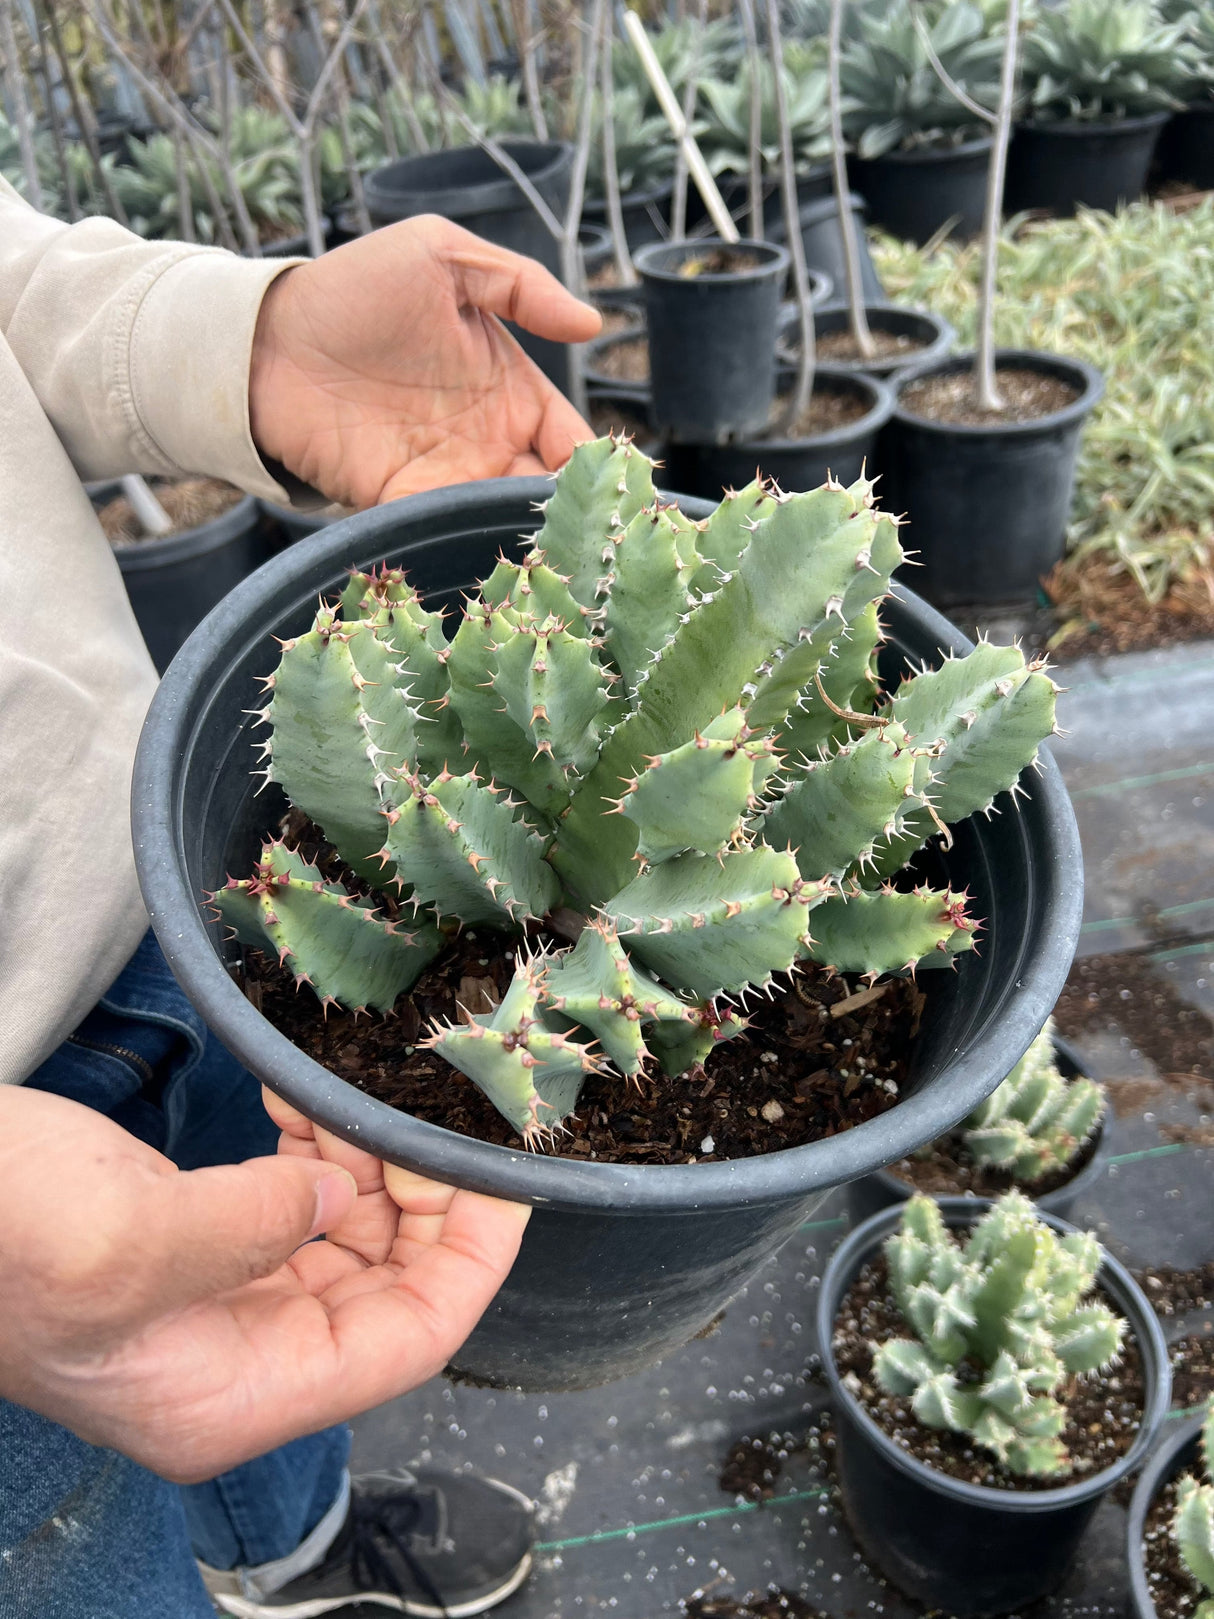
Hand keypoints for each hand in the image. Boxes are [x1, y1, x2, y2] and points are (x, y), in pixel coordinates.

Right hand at [0, 1085, 528, 1482]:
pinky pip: (297, 1202)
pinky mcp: (201, 1242)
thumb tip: (330, 1194)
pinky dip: (318, 1147)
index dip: (470, 1262)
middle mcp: (243, 1360)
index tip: (507, 1178)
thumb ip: (246, 1229)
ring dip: (369, 1161)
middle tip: (430, 1111)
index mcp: (235, 1396)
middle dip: (423, 1197)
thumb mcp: (122, 1242)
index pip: (406, 1343)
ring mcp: (221, 1300)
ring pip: (349, 1236)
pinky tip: (309, 1097)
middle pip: (389, 1286)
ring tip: (361, 1092)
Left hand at [248, 215, 600, 508]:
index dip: (592, 462)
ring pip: (499, 516)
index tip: (611, 480)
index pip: (568, 438)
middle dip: (568, 513)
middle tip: (591, 530)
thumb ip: (520, 285)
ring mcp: (442, 474)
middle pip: (543, 490)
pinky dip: (468, 537)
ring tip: (549, 546)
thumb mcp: (443, 255)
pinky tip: (488, 541)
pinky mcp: (399, 500)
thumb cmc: (355, 288)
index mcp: (508, 388)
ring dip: (523, 532)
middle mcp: (484, 440)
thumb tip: (591, 324)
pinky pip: (445, 526)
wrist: (267, 337)